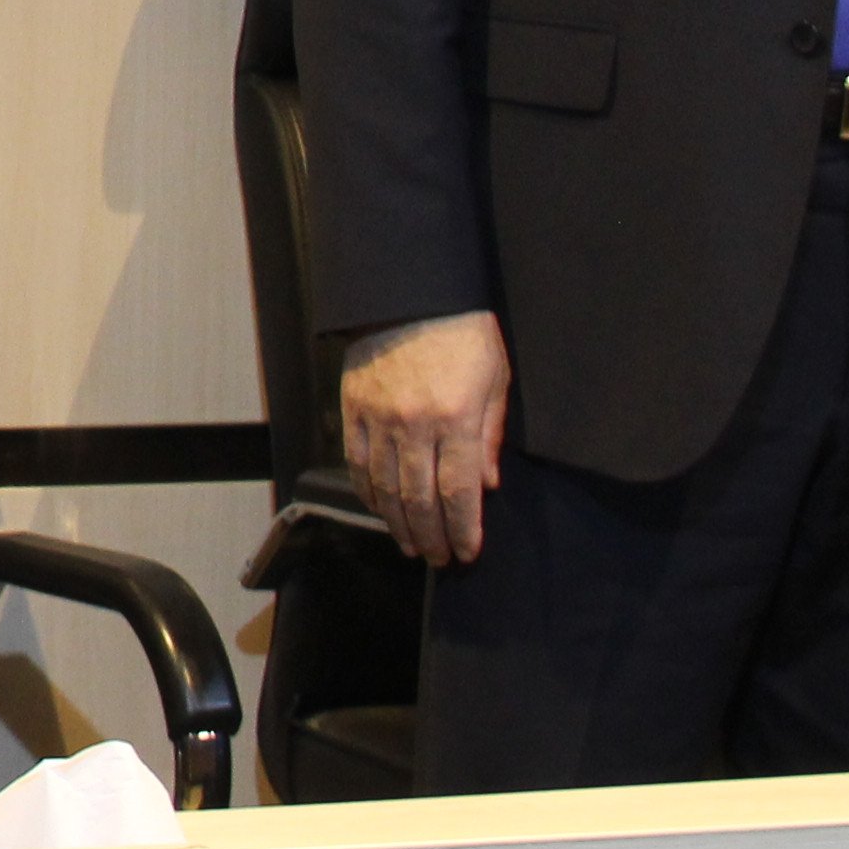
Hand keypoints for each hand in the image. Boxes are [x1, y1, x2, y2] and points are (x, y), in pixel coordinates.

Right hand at [339, 311, 511, 563]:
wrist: (410, 290)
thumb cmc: (461, 330)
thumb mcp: (495, 378)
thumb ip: (490, 435)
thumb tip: (486, 484)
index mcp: (455, 417)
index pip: (458, 491)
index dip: (463, 529)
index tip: (467, 551)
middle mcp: (414, 424)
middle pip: (419, 498)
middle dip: (431, 535)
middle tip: (438, 558)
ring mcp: (378, 417)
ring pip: (385, 487)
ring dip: (398, 522)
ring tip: (410, 544)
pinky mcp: (353, 407)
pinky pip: (357, 461)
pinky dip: (367, 491)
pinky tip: (379, 509)